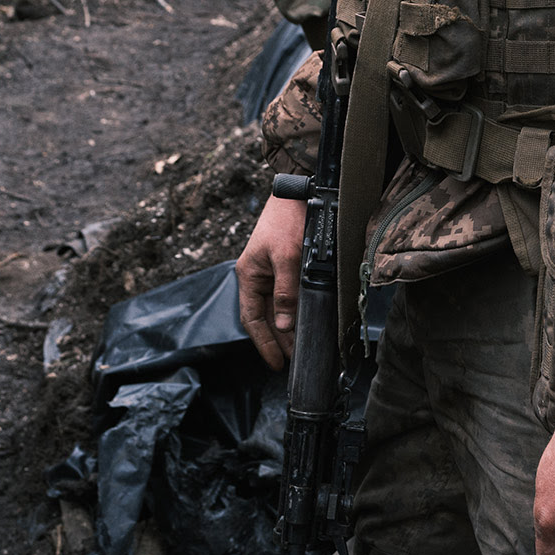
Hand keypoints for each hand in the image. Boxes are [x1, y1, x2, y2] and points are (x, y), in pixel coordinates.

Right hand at [236, 192, 306, 367]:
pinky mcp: (287, 268)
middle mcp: (258, 277)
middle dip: (279, 340)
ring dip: (288, 329)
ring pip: (278, 309)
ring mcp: (272, 273)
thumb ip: (286, 292)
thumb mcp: (287, 257)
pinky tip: (305, 323)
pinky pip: (289, 297)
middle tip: (295, 361)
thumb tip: (285, 324)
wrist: (300, 192)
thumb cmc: (287, 220)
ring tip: (301, 348)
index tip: (276, 363)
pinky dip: (295, 312)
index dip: (264, 343)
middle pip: (266, 318)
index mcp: (249, 276)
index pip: (253, 319)